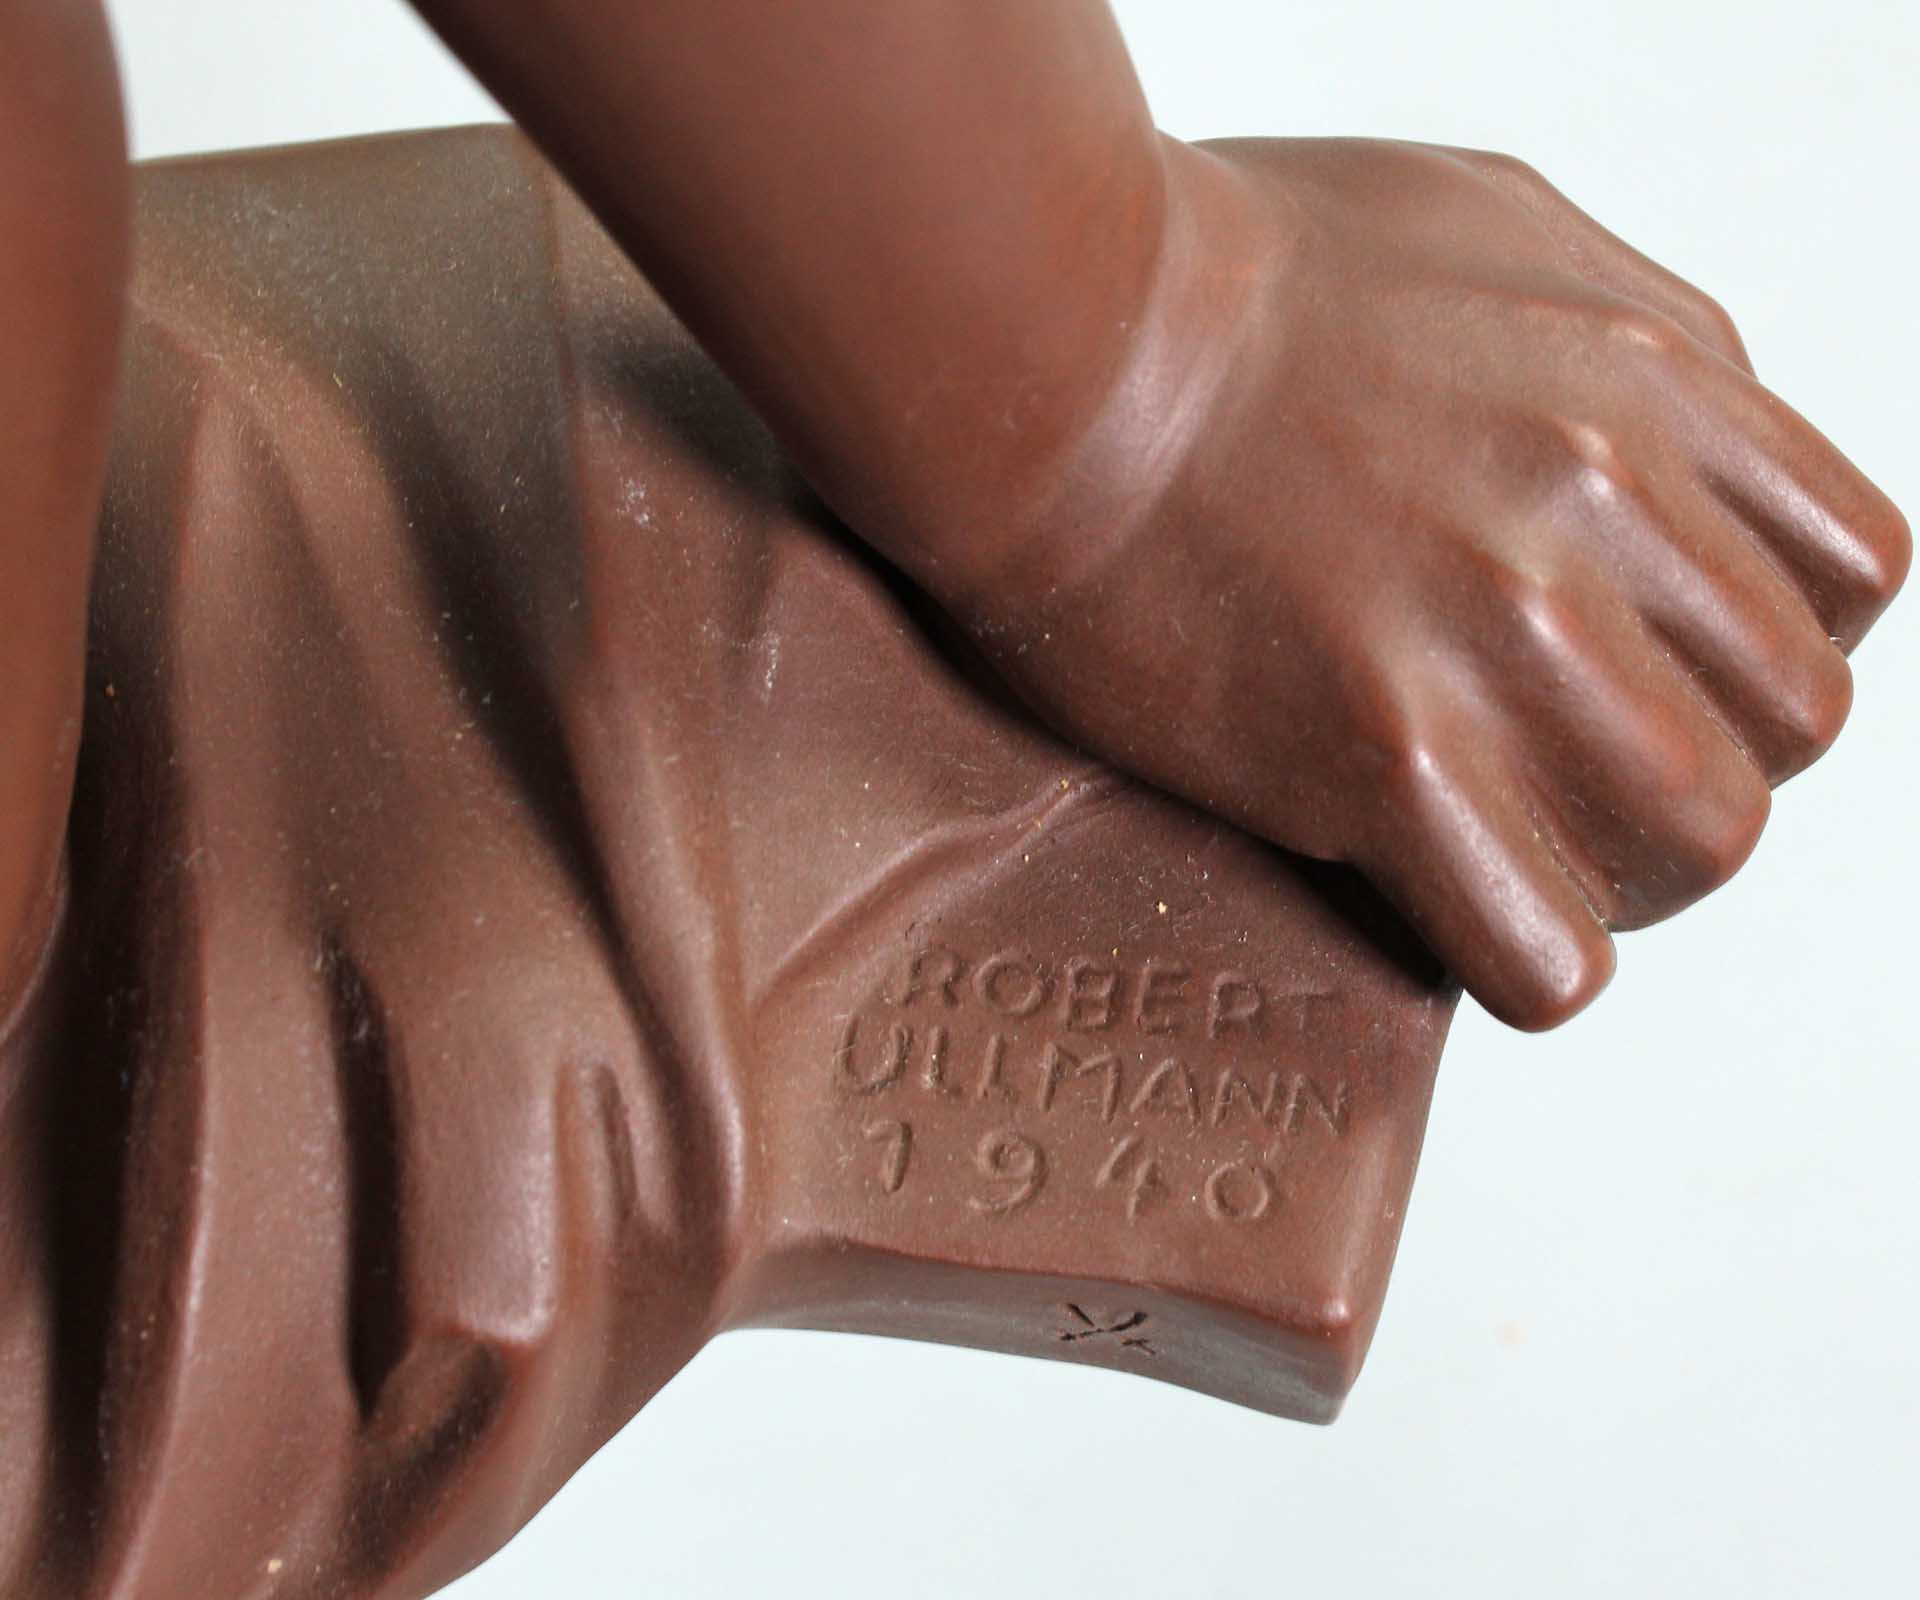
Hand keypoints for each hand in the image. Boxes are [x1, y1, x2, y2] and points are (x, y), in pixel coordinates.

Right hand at [926, 136, 1910, 1028]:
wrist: (1043, 334)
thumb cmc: (1223, 272)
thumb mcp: (1488, 224)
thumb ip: (1631, 338)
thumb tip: (1690, 440)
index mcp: (1649, 378)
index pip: (1852, 579)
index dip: (1761, 646)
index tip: (1665, 670)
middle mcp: (1602, 503)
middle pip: (1791, 727)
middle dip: (1700, 765)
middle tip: (1581, 775)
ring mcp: (1497, 633)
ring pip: (1701, 841)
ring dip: (1624, 871)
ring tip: (1518, 846)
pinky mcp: (1381, 753)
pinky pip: (1549, 948)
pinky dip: (1526, 956)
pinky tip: (1451, 903)